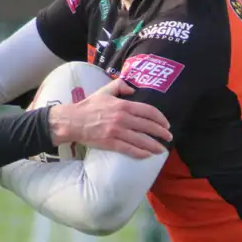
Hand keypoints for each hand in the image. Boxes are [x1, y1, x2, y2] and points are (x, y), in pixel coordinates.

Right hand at [48, 79, 171, 157]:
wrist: (72, 121)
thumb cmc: (88, 106)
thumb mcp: (104, 91)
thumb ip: (120, 86)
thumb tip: (133, 89)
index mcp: (123, 105)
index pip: (148, 111)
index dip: (160, 119)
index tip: (167, 124)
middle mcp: (123, 119)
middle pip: (148, 127)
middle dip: (162, 133)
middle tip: (169, 138)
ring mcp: (117, 132)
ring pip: (142, 140)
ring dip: (154, 146)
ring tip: (162, 150)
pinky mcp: (111, 143)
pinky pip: (130, 149)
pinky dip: (141, 153)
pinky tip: (147, 155)